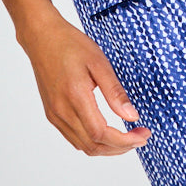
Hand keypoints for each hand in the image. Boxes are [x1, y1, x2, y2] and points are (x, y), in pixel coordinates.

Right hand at [19, 12, 150, 155]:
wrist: (42, 37)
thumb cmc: (70, 44)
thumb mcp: (99, 62)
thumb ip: (115, 92)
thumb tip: (132, 116)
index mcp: (75, 97)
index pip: (101, 134)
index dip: (125, 140)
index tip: (143, 135)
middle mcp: (61, 111)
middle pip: (93, 146)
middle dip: (120, 148)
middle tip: (140, 137)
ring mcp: (54, 114)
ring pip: (83, 146)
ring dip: (107, 148)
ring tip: (126, 137)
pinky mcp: (52, 113)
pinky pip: (73, 137)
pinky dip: (92, 141)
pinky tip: (106, 132)